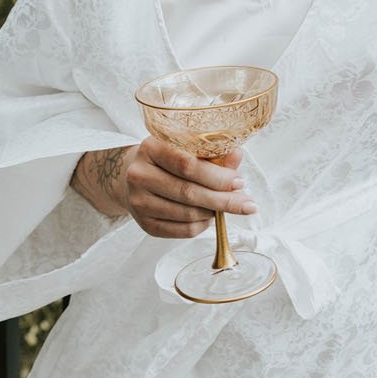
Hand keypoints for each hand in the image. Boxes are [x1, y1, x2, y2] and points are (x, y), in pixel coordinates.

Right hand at [71, 139, 255, 236]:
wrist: (129, 176)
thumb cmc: (165, 158)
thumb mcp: (184, 146)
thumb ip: (212, 151)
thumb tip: (237, 156)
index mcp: (150, 148)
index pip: (187, 165)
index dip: (216, 176)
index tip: (239, 182)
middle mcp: (139, 175)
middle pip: (188, 192)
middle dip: (223, 200)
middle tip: (247, 204)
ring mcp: (139, 203)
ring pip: (187, 214)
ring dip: (214, 213)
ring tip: (229, 207)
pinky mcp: (144, 224)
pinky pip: (181, 231)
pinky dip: (202, 226)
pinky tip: (211, 217)